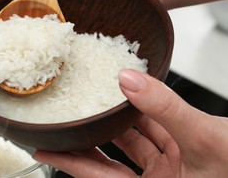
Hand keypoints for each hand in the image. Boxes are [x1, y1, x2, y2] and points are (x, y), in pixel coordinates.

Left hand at [33, 69, 227, 176]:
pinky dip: (144, 118)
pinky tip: (131, 100)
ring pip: (133, 145)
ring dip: (116, 123)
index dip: (68, 164)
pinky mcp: (184, 156)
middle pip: (109, 163)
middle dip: (87, 142)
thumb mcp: (205, 138)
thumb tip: (129, 80)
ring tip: (93, 104)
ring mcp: (172, 171)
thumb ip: (165, 108)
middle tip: (64, 123)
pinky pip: (155, 135)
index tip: (43, 150)